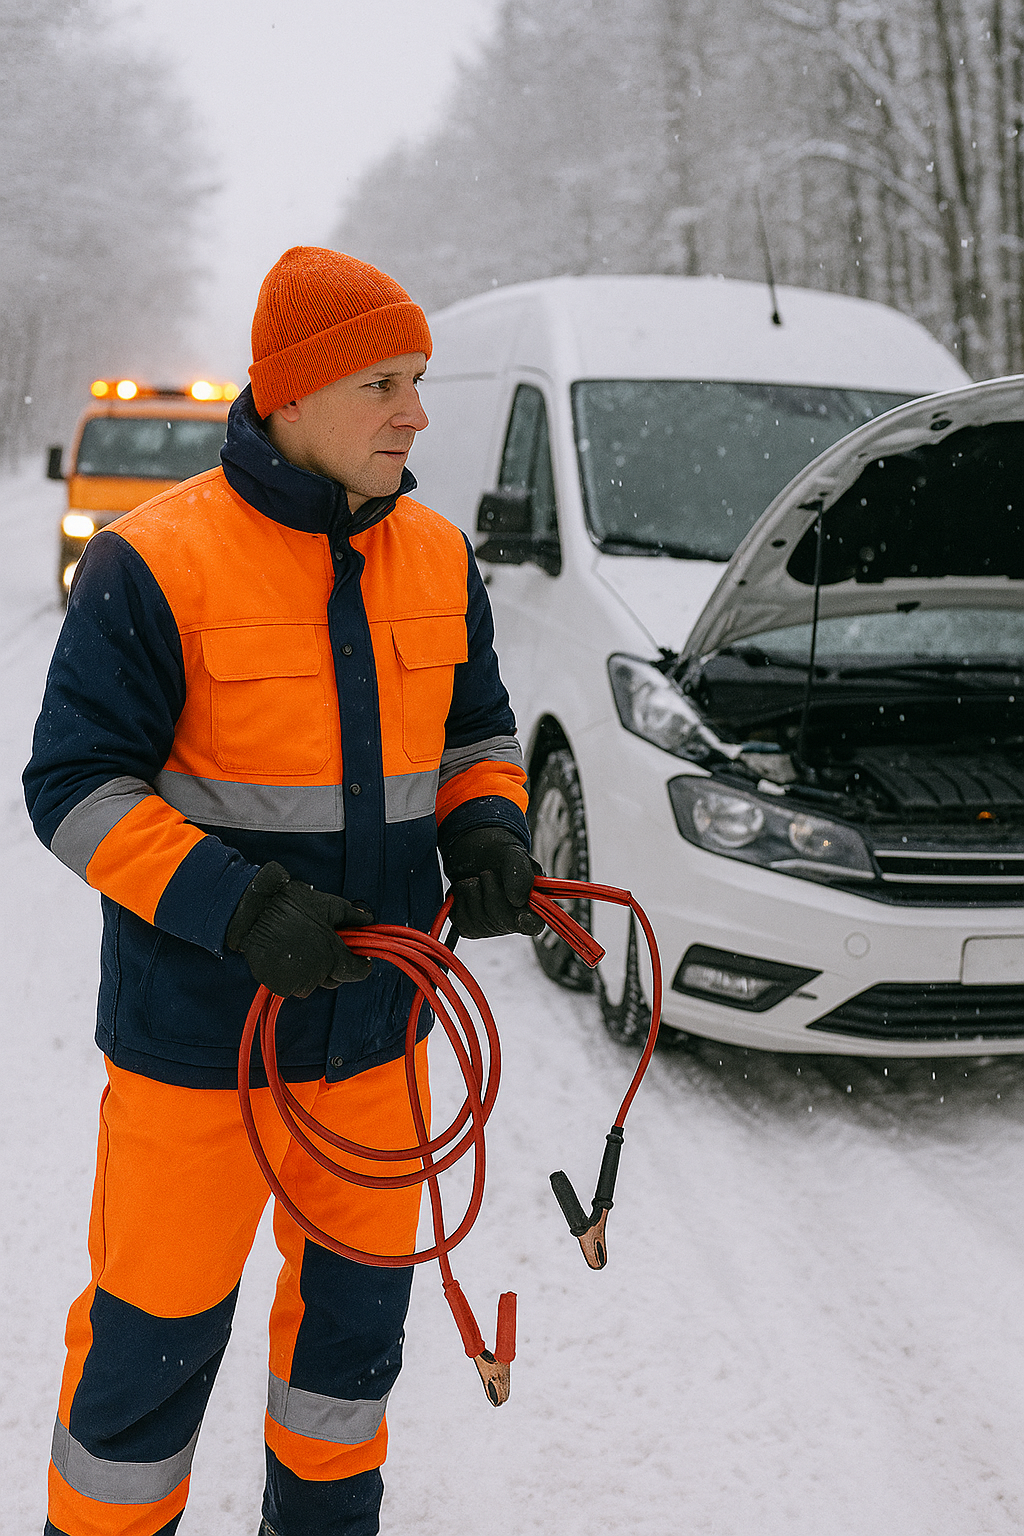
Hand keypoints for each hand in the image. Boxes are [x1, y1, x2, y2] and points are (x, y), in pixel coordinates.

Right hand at [226, 862, 373, 997]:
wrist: (254, 911)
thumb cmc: (292, 905)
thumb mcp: (328, 905)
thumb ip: (352, 916)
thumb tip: (368, 919)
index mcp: (334, 955)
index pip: (357, 972)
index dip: (359, 965)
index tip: (357, 958)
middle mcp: (317, 973)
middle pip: (333, 980)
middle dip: (331, 967)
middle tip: (319, 946)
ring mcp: (296, 982)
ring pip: (311, 985)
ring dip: (309, 973)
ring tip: (298, 949)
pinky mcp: (278, 986)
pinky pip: (290, 987)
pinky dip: (289, 976)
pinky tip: (283, 956)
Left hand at [443, 827, 544, 939]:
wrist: (472, 853)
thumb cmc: (498, 855)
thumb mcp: (513, 855)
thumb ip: (520, 874)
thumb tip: (518, 900)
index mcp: (531, 904)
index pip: (534, 924)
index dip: (528, 921)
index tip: (518, 908)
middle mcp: (512, 920)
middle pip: (502, 920)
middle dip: (491, 892)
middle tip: (487, 873)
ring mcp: (490, 927)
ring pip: (478, 919)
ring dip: (472, 892)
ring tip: (475, 880)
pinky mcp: (469, 928)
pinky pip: (460, 920)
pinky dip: (459, 899)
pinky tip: (465, 889)